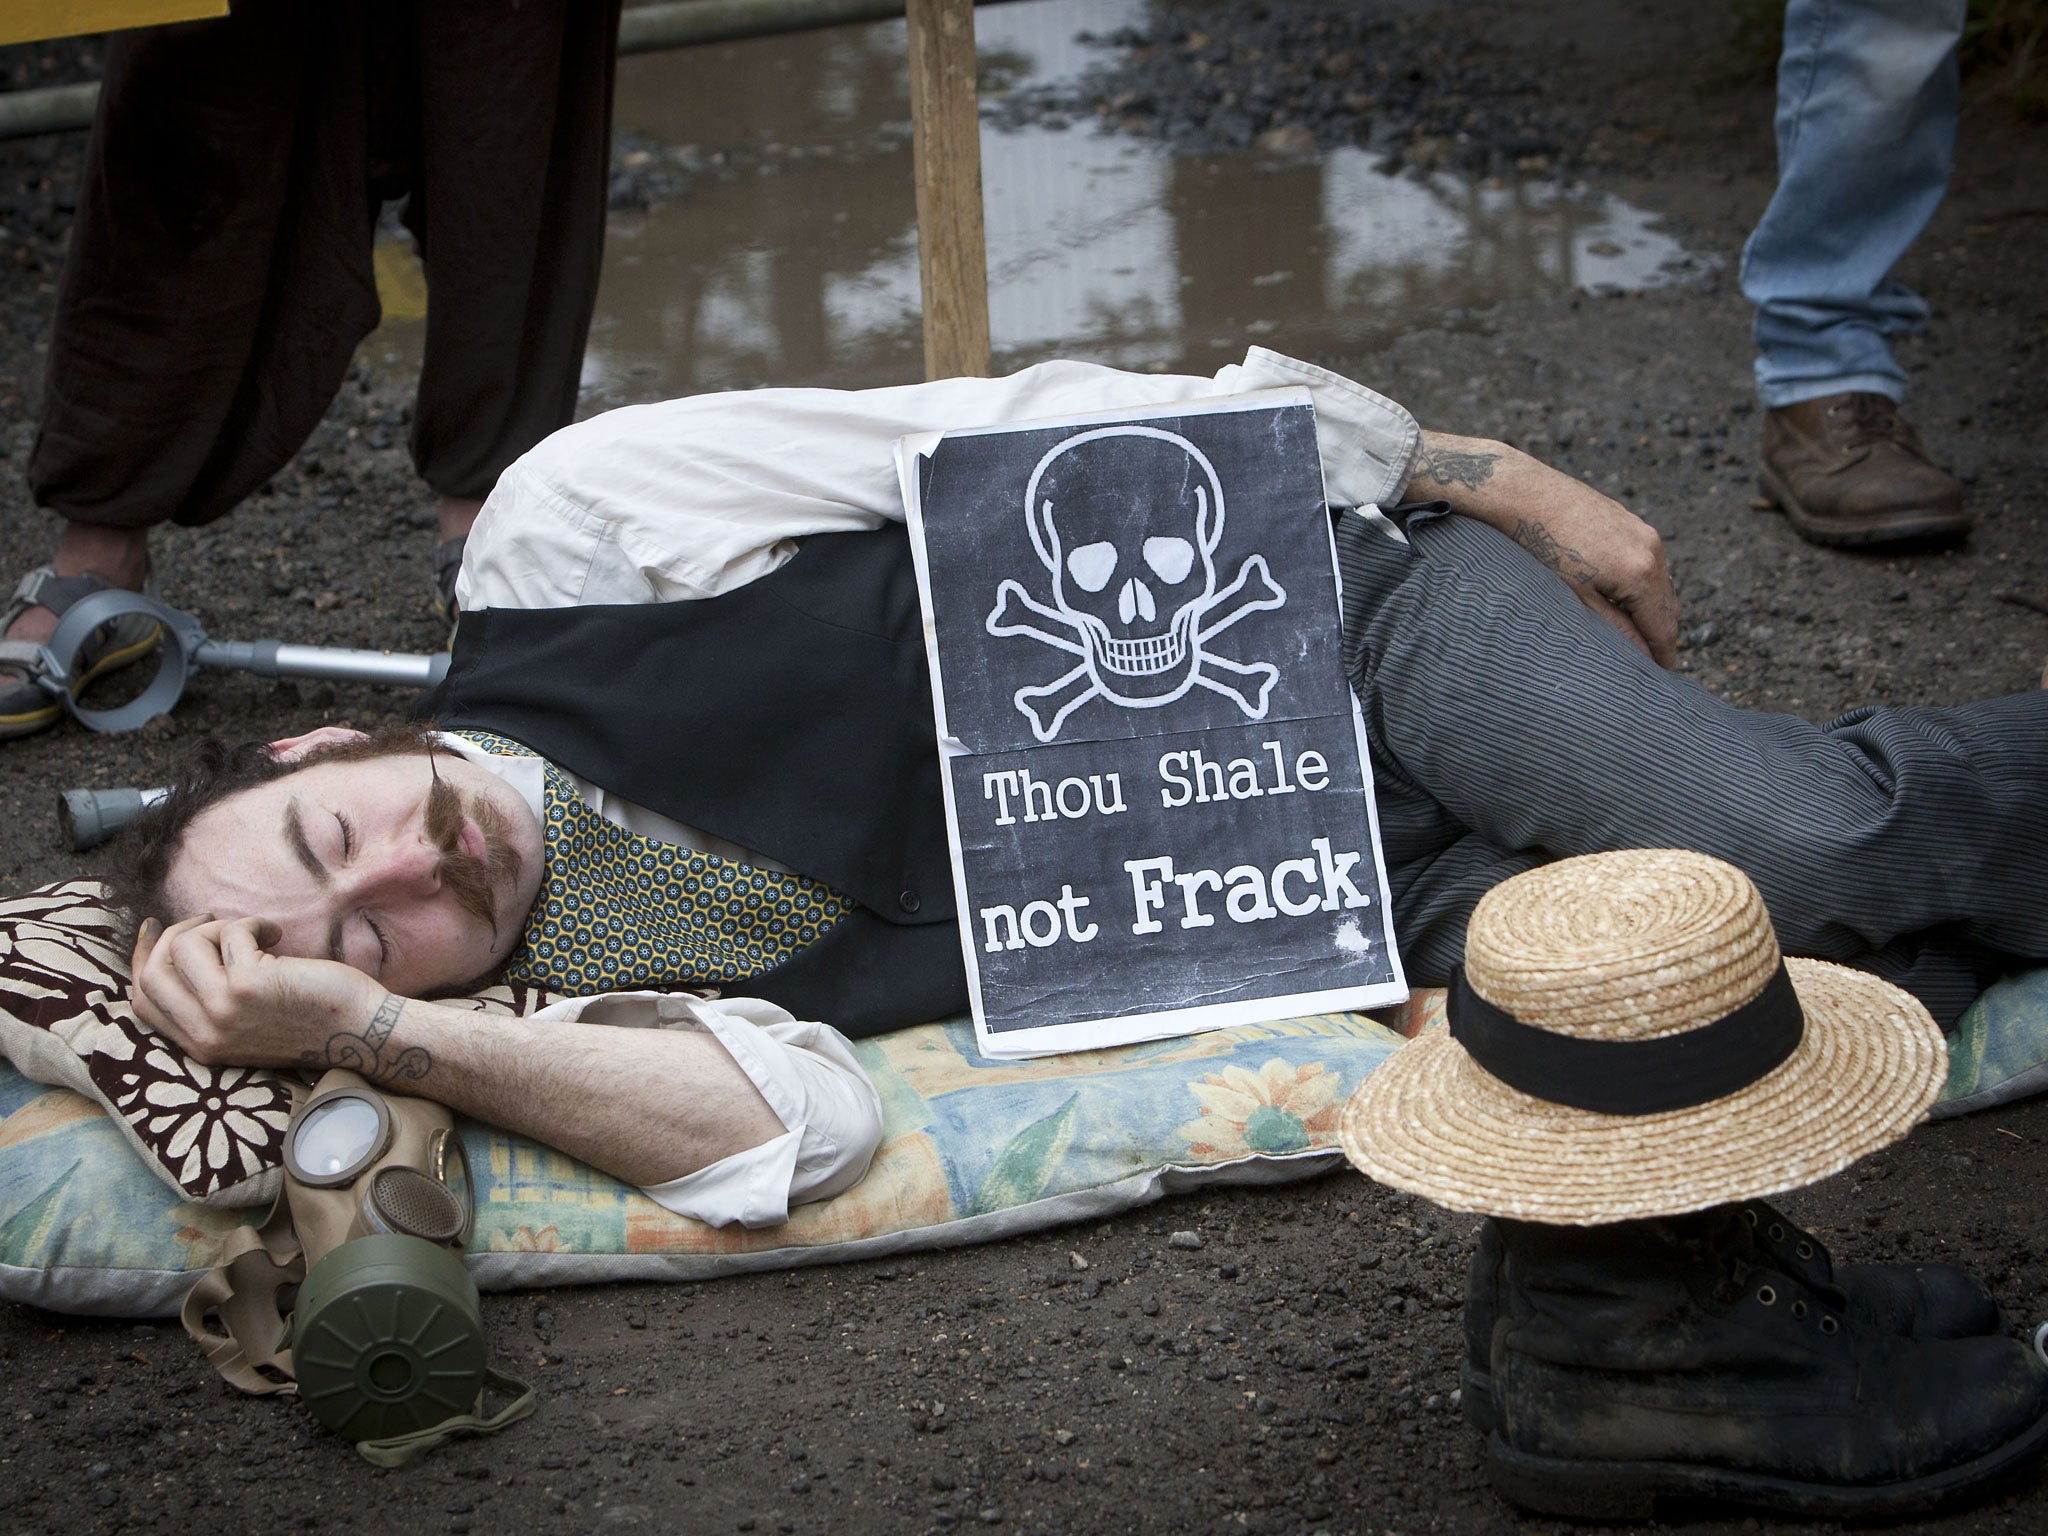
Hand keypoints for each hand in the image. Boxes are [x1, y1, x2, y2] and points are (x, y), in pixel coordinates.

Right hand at [129, 914, 385, 1068]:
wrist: (360, 1032)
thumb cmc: (310, 1017)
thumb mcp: (246, 1022)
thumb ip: (209, 1002)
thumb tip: (175, 949)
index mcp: (200, 1046)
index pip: (142, 1001)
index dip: (141, 961)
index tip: (153, 929)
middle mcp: (205, 1033)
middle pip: (153, 972)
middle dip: (175, 934)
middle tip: (208, 918)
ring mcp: (223, 1010)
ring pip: (185, 946)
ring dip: (219, 926)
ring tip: (255, 932)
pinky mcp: (248, 985)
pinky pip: (231, 934)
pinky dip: (253, 923)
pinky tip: (276, 934)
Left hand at [1507, 480, 1678, 667]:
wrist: (1527, 494)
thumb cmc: (1543, 547)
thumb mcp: (1577, 596)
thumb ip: (1615, 627)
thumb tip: (1642, 656)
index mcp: (1641, 573)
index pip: (1664, 626)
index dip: (1663, 655)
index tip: (1661, 677)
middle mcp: (1652, 551)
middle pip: (1668, 606)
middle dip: (1661, 635)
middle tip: (1652, 663)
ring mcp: (1645, 533)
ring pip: (1661, 584)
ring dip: (1653, 610)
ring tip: (1638, 635)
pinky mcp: (1632, 522)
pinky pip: (1649, 563)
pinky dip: (1644, 586)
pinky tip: (1625, 599)